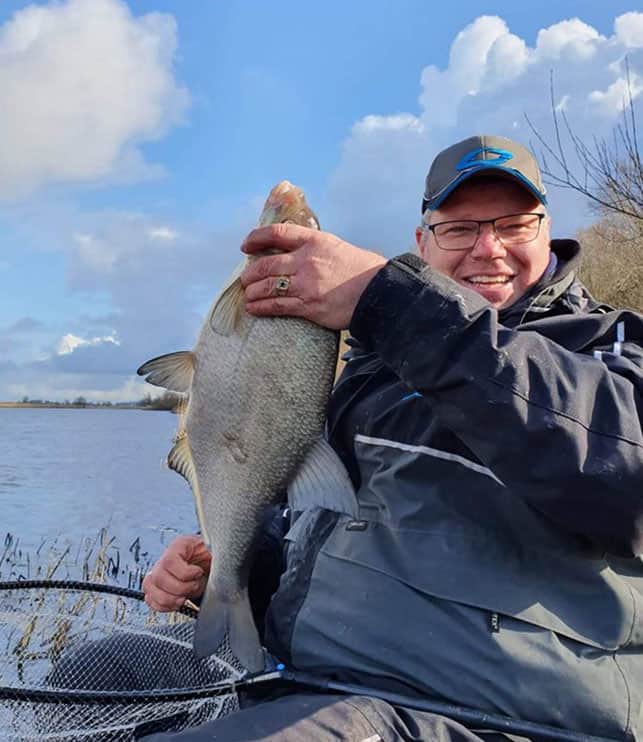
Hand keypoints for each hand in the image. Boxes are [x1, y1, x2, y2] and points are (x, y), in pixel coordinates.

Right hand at [142, 535, 210, 611]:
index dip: (185, 573)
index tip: (199, 573)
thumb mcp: (216, 552)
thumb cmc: (212, 557)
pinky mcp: (155, 587)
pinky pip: (150, 599)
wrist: (209, 564)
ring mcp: (157, 572)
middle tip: (194, 586)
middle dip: (179, 588)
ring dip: (171, 599)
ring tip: (186, 596)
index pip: (170, 560)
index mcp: (179, 545)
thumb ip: (215, 556)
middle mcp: (164, 558)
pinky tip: (178, 601)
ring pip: (150, 589)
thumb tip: (218, 564)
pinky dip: (164, 605)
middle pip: (158, 577)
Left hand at [240, 223, 386, 329]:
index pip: (277, 233)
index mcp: (314, 242)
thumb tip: (292, 253)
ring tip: (248, 295)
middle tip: (245, 279)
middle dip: (250, 273)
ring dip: (253, 291)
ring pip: (268, 287)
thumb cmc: (361, 269)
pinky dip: (261, 307)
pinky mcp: (309, 306)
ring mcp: (306, 285)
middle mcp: (307, 261)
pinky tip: (253, 308)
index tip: (246, 245)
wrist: (379, 292)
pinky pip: (277, 306)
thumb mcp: (336, 247)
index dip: (257, 238)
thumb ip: (313, 248)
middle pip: (266, 264)